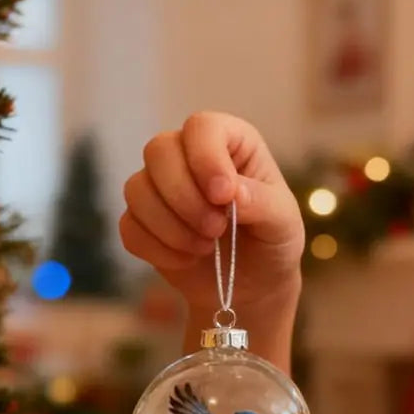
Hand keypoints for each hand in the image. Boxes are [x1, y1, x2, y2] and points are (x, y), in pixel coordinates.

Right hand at [120, 111, 304, 317]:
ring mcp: (161, 188)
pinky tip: (187, 260)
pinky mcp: (143, 223)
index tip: (223, 197)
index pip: (201, 127)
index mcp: (229, 142)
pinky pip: (130, 227)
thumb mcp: (283, 223)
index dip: (206, 159)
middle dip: (184, 197)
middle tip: (216, 229)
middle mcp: (189, 155)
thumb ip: (262, 203)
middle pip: (158, 150)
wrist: (253, 285)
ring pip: (137, 189)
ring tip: (205, 247)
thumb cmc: (272, 243)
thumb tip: (231, 192)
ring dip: (170, 226)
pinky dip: (158, 249)